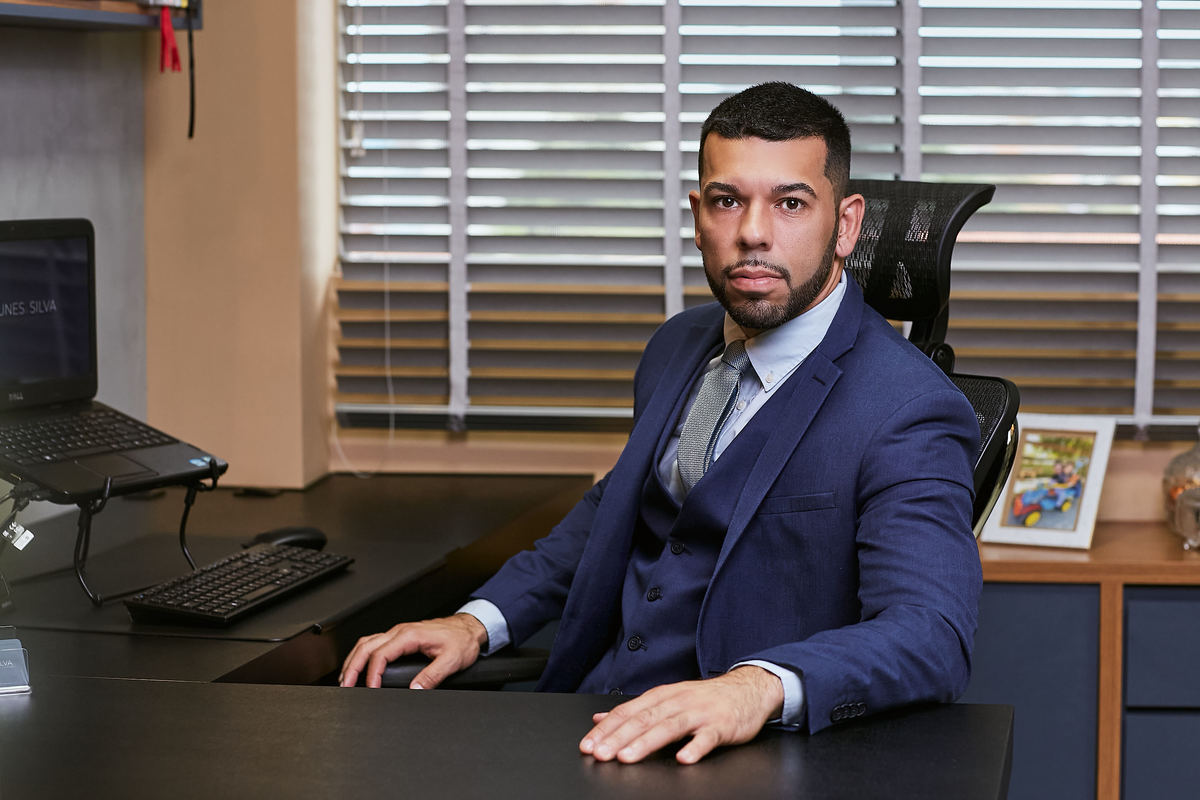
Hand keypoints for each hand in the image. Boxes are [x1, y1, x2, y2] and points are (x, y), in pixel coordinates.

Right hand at [338, 613, 487, 688]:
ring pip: (367, 643)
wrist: (470, 628)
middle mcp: (401, 631)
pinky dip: (362, 656)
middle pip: (366, 647)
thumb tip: (414, 690)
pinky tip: (360, 666)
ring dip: (353, 660)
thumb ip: (432, 676)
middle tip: (345, 686)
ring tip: (346, 679)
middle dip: (352, 667)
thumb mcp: (451, 660)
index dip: (372, 674)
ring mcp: (399, 633)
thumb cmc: (462, 640)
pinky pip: (374, 643)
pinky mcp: (401, 636)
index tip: (371, 689)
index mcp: (410, 635)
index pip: (381, 654)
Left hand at [579, 666, 783, 764]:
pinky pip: (707, 738)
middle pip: (644, 720)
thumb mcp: (667, 698)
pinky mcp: (721, 726)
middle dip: (619, 737)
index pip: (627, 711)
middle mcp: (677, 701)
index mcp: (661, 696)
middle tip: (600, 754)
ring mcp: (699, 713)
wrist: (746, 689)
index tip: (588, 744)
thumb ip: (634, 709)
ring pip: (669, 727)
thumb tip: (599, 717)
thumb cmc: (704, 699)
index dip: (606, 728)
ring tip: (628, 757)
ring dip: (647, 742)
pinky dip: (695, 748)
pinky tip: (683, 759)